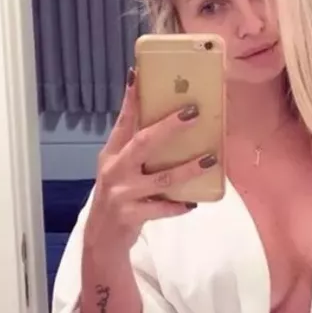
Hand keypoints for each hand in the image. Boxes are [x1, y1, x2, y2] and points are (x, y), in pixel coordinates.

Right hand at [83, 68, 217, 252]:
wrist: (101, 237)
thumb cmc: (118, 194)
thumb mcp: (118, 168)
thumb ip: (135, 148)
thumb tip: (169, 122)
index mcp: (112, 153)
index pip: (123, 120)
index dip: (131, 98)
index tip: (139, 74)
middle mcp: (114, 169)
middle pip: (143, 143)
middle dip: (169, 127)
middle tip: (193, 112)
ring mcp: (121, 193)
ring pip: (160, 178)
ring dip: (187, 168)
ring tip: (210, 158)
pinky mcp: (130, 216)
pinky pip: (161, 208)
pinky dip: (177, 205)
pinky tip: (193, 202)